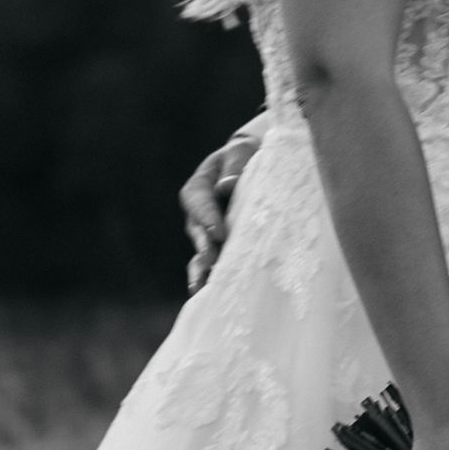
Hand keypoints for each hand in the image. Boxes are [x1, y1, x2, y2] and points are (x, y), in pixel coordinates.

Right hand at [181, 120, 263, 292]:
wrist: (250, 168)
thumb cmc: (245, 158)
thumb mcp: (241, 153)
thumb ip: (235, 167)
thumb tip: (227, 187)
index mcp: (198, 189)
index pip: (200, 202)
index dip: (208, 218)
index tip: (218, 233)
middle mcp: (197, 216)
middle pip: (198, 233)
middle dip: (205, 249)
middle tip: (211, 262)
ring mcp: (206, 235)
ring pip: (201, 254)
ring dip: (203, 270)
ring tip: (201, 288)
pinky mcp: (218, 249)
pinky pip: (212, 265)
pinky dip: (213, 278)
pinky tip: (214, 296)